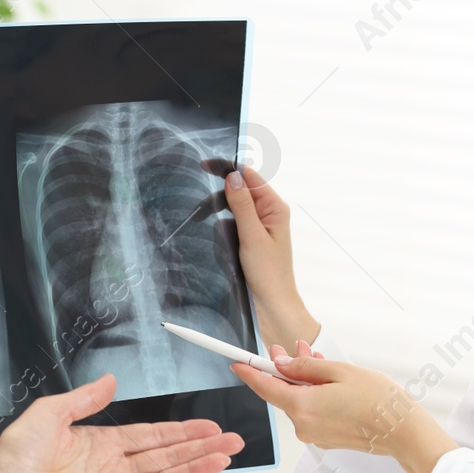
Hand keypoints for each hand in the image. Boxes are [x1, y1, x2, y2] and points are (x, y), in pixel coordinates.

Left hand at [0, 374, 243, 472]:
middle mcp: (111, 468)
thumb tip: (110, 380)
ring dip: (193, 470)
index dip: (182, 433)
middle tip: (231, 444)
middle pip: (165, 459)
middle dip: (200, 450)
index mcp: (102, 443)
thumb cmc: (17, 452)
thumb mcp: (52, 411)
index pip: (152, 437)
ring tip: (221, 460)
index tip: (209, 428)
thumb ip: (86, 398)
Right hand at [201, 159, 317, 351]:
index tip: (205, 165)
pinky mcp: (247, 241)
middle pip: (238, 192)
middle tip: (198, 210)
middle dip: (218, 198)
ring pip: (231, 210)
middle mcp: (267, 214)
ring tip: (211, 232)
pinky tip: (218, 245)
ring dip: (219, 218)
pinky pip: (229, 227)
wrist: (272, 307)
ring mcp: (256, 228)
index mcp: (274, 208)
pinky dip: (221, 232)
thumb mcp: (253, 237)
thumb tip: (233, 177)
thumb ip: (243, 206)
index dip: (228, 169)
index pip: (250, 177)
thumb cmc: (269, 275)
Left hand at [232, 340, 459, 472]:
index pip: (265, 387)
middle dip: (283, 370)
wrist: (402, 431)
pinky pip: (311, 412)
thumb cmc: (378, 400)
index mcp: (302, 406)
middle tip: (285, 348)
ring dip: (302, 381)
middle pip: (283, 393)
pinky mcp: (326, 439)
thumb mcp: (339, 372)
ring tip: (314, 359)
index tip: (237, 363)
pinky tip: (325, 381)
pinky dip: (313, 396)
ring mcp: (314, 435)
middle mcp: (303, 425)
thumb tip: (282, 365)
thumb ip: (305, 368)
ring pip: (298, 401)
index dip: (250, 373)